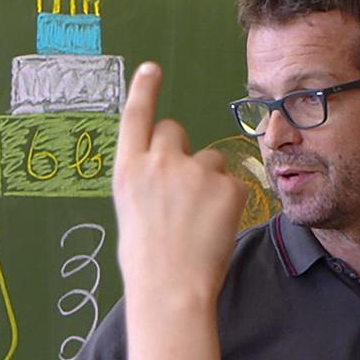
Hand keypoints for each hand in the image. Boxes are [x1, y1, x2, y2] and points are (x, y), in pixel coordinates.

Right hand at [112, 63, 242, 308]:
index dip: (143, 90)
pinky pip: (232, 185)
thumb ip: (147, 185)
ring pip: (210, 161)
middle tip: (184, 190)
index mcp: (127, 171)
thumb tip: (164, 178)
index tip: (151, 69)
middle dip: (182, 151)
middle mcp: (158, 162)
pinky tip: (217, 228)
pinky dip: (230, 204)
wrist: (171, 289)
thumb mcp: (132, 215)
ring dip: (209, 182)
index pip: (135, 117)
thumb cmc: (147, 263)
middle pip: (175, 131)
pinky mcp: (226, 186)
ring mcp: (193, 172)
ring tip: (199, 222)